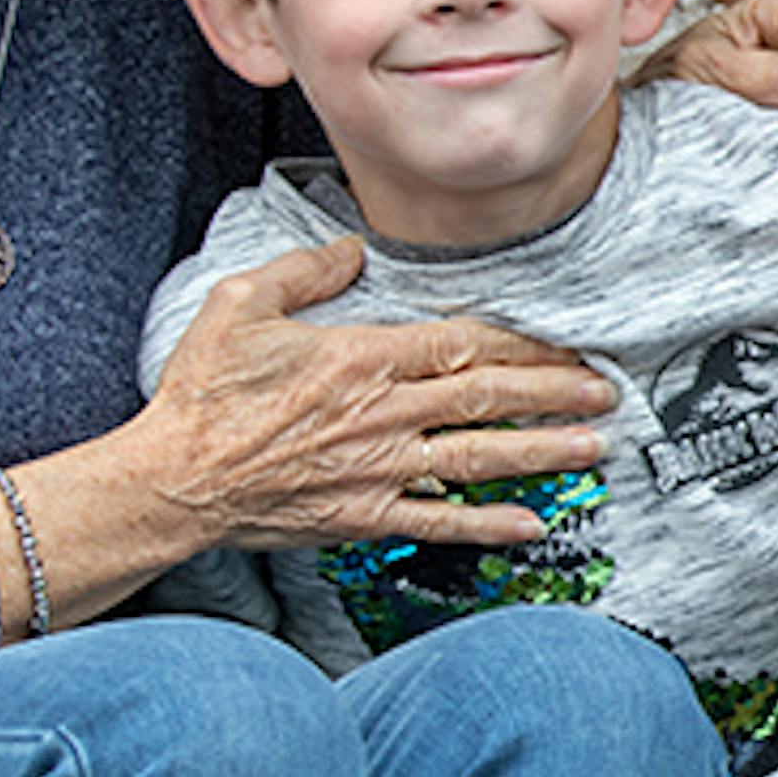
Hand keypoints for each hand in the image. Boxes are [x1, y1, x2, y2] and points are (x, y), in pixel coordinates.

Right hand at [136, 237, 619, 550]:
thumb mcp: (240, 304)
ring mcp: (378, 470)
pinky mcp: (365, 515)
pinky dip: (490, 525)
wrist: (171, 481)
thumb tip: (353, 251)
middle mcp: (382, 414)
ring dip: (543, 452)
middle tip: (606, 388)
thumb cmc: (202, 393)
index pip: (461, 344)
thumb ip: (304, 271)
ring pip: (478, 457)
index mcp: (361, 358)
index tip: (562, 341)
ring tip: (595, 446)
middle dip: (554, 392)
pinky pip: (441, 521)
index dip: (519, 343)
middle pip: (486, 397)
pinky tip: (536, 525)